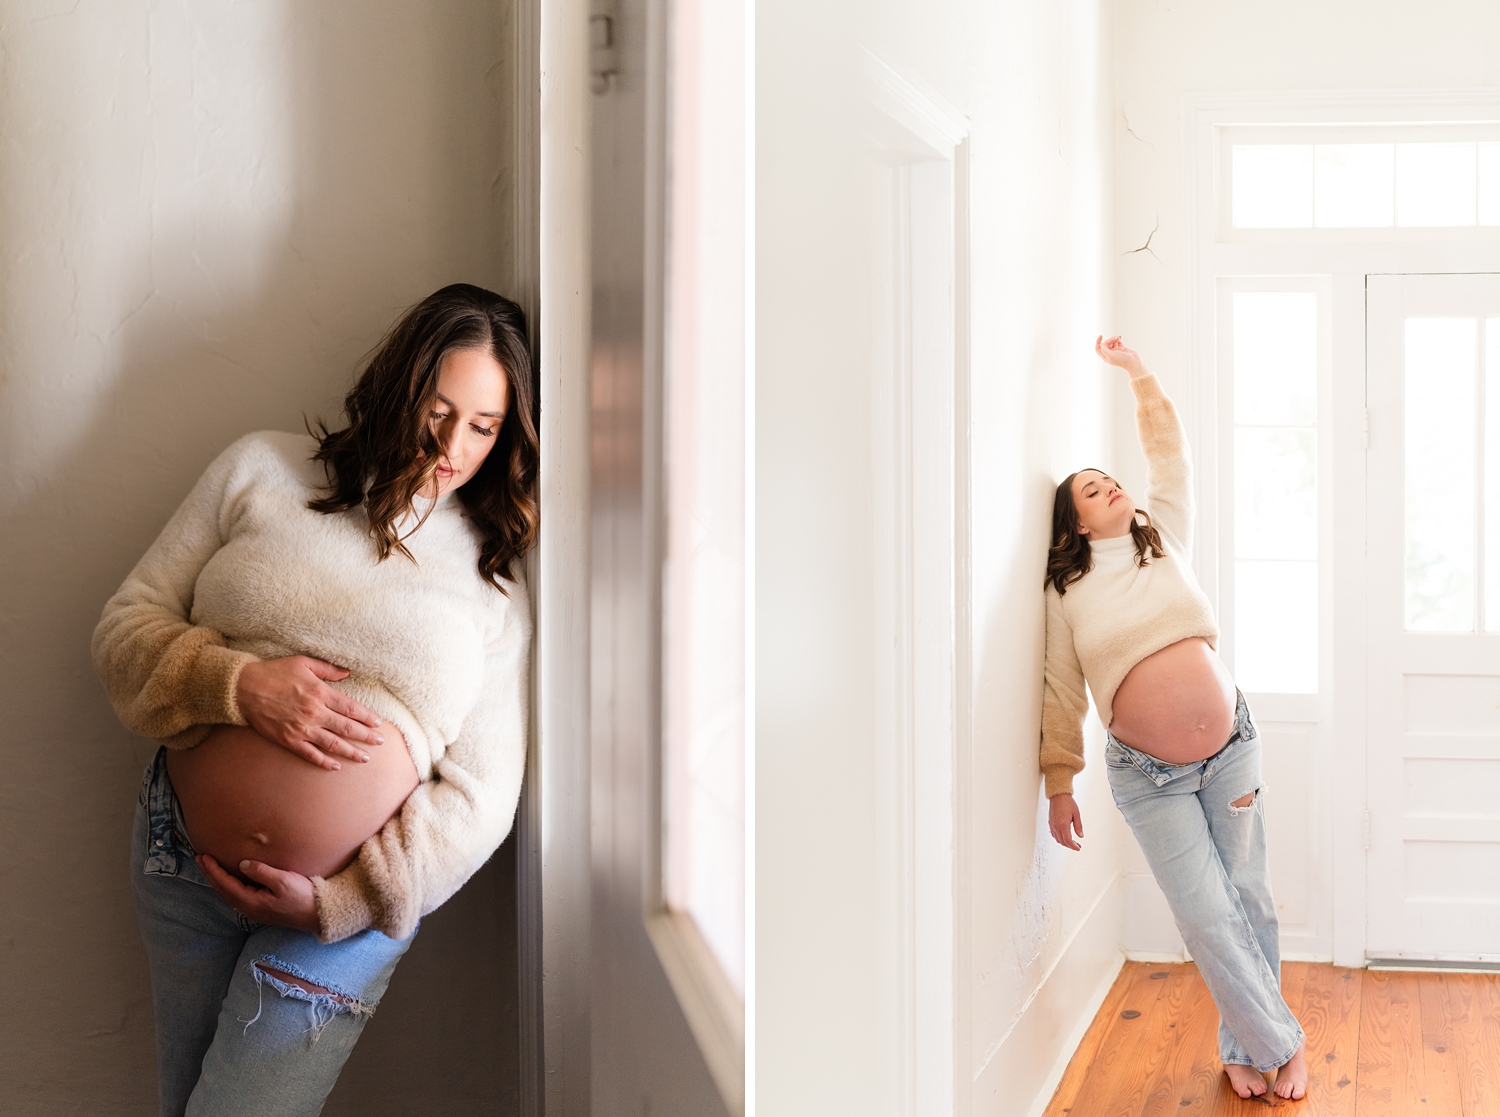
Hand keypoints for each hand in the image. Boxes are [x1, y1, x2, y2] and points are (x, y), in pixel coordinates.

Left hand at [198, 854, 319, 932]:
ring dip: (217, 880)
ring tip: (210, 867)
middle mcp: (248, 907)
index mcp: (251, 901)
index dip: (213, 870)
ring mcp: (254, 910)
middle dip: (210, 874)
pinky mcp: (261, 908)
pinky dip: (227, 885)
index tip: (204, 856)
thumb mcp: (283, 881)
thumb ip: (261, 872)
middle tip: (200, 858)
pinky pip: (236, 895)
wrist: (317, 914)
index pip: (225, 883)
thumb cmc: (303, 896)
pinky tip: (229, 880)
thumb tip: (242, 864)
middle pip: (222, 890)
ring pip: (228, 893)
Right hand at [235, 656, 383, 769]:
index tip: (379, 723)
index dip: (367, 717)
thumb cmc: (274, 672)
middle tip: (380, 742)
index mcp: (320, 693)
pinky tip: (336, 766)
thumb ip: (327, 669)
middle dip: (366, 736)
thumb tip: (347, 673)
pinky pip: (310, 754)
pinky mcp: (288, 740)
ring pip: (333, 744)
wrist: (243, 688)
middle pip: (347, 728)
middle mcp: (314, 713)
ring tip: (365, 758)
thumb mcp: (303, 663)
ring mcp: (301, 729)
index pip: (351, 708)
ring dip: (351, 752)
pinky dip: (324, 762)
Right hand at [1048, 793, 1083, 850]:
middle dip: (1070, 846)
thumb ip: (1078, 826)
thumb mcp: (1076, 814)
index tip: (1078, 848)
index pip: (1068, 840)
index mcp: (1063, 824)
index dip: (1073, 846)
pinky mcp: (1050, 823)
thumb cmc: (1067, 802)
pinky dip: (1059, 838)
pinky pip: (1054, 834)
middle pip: (1062, 841)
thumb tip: (1081, 835)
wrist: (1058, 795)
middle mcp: (1056, 826)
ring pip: (1057, 839)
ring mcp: (1052, 825)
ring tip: (1072, 842)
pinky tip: (1064, 836)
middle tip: (1077, 846)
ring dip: (1064, 842)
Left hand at [1095, 335, 1148, 378]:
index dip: (1098, 342)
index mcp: (1106, 357)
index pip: (1098, 349)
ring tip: (1118, 338)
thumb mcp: (1110, 355)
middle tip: (1115, 338)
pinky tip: (1120, 336)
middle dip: (1110, 339)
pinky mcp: (1122, 349)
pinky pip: (1118, 342)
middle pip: (1106, 344)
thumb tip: (1101, 344)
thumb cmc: (1122, 360)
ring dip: (1114, 338)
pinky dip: (1118, 339)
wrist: (1133, 362)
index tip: (1101, 336)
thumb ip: (1104, 349)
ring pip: (1112, 342)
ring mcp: (1116, 351)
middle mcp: (1110, 354)